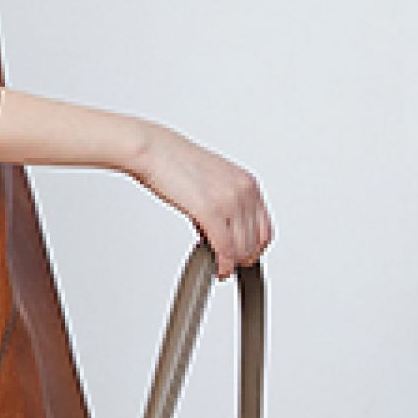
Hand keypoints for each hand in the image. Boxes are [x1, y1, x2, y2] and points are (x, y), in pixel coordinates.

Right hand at [128, 123, 273, 279]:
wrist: (152, 149)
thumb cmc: (173, 161)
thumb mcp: (212, 180)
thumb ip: (224, 203)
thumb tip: (221, 231)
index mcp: (247, 182)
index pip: (264, 228)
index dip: (255, 248)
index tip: (243, 256)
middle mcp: (244, 191)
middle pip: (255, 242)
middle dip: (242, 259)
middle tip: (228, 265)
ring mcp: (229, 201)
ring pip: (242, 248)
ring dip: (232, 263)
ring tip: (219, 266)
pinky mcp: (211, 211)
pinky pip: (225, 249)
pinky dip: (223, 264)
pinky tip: (217, 268)